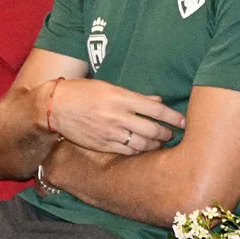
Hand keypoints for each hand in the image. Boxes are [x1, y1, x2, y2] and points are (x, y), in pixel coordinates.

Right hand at [45, 78, 185, 155]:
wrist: (55, 107)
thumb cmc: (82, 92)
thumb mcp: (109, 87)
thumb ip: (135, 96)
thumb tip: (157, 100)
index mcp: (121, 97)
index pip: (155, 110)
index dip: (173, 117)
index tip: (184, 122)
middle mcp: (118, 116)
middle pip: (152, 129)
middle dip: (167, 133)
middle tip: (173, 134)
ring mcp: (110, 133)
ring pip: (142, 144)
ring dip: (155, 144)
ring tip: (161, 142)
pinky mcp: (103, 145)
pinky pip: (128, 152)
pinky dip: (139, 151)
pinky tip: (144, 149)